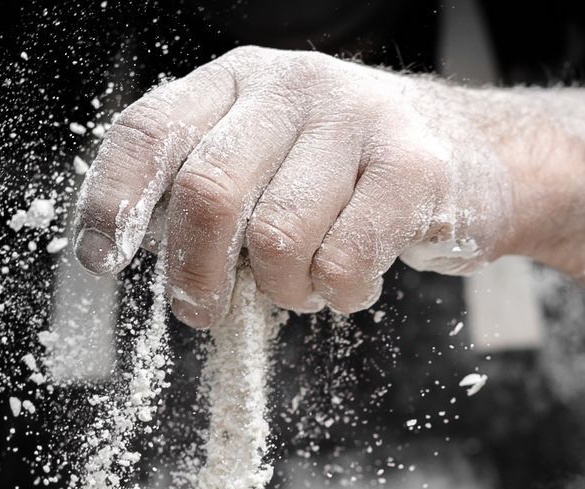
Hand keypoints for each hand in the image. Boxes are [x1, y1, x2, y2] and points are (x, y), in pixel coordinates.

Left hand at [74, 45, 520, 325]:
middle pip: (207, 192)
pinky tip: (351, 284)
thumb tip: (135, 254)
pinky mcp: (411, 168)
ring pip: (275, 239)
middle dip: (194, 274)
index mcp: (238, 81)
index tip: (103, 261)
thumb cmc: (355, 176)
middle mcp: (291, 86)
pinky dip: (338, 296)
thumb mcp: (271, 158)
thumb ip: (209, 191)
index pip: (150, 131)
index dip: (113, 201)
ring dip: (282, 290)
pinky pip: (342, 263)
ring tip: (304, 286)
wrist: (481, 160)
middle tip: (203, 311)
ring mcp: (356, 120)